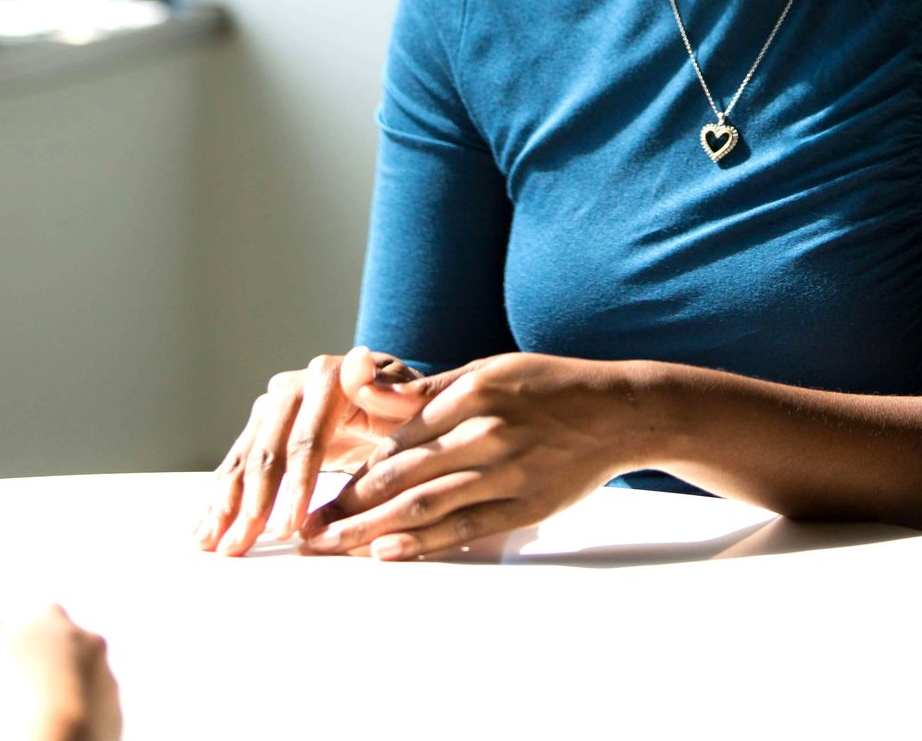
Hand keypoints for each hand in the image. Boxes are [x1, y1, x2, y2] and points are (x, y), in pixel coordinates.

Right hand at [0, 583, 120, 740]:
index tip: (5, 669)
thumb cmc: (11, 691)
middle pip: (60, 651)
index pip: (34, 622)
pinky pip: (94, 714)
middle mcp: (88, 639)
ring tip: (35, 720)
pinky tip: (54, 732)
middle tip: (17, 698)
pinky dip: (77, 722)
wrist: (54, 740)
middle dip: (42, 669)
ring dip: (61, 696)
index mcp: (53, 617)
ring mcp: (105, 676)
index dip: (16, 647)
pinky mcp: (115, 711)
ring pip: (79, 683)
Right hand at [195, 347, 422, 554]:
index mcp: (330, 377)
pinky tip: (206, 528)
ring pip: (245, 458)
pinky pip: (237, 464)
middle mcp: (293, 386)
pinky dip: (220, 497)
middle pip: (268, 451)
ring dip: (228, 504)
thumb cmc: (408, 408)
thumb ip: (399, 390)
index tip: (288, 528)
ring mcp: (272, 406)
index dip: (296, 485)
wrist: (390, 399)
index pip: (308, 439)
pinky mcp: (261, 426)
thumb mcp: (416, 401)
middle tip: (243, 546)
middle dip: (256, 503)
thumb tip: (362, 371)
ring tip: (215, 544)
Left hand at [297, 351, 636, 559]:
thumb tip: (365, 389)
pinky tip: (386, 553)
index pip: (395, 438)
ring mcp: (505, 473)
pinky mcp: (523, 507)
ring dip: (369, 530)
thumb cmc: (547, 387)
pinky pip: (464, 529)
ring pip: (424, 506)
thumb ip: (427, 389)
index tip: (315, 488)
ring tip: (330, 547)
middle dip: (346, 506)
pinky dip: (422, 543)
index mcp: (472, 393)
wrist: (616, 413)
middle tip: (305, 531)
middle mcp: (484, 433)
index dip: (352, 468)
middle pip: (400, 476)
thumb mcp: (489, 369)